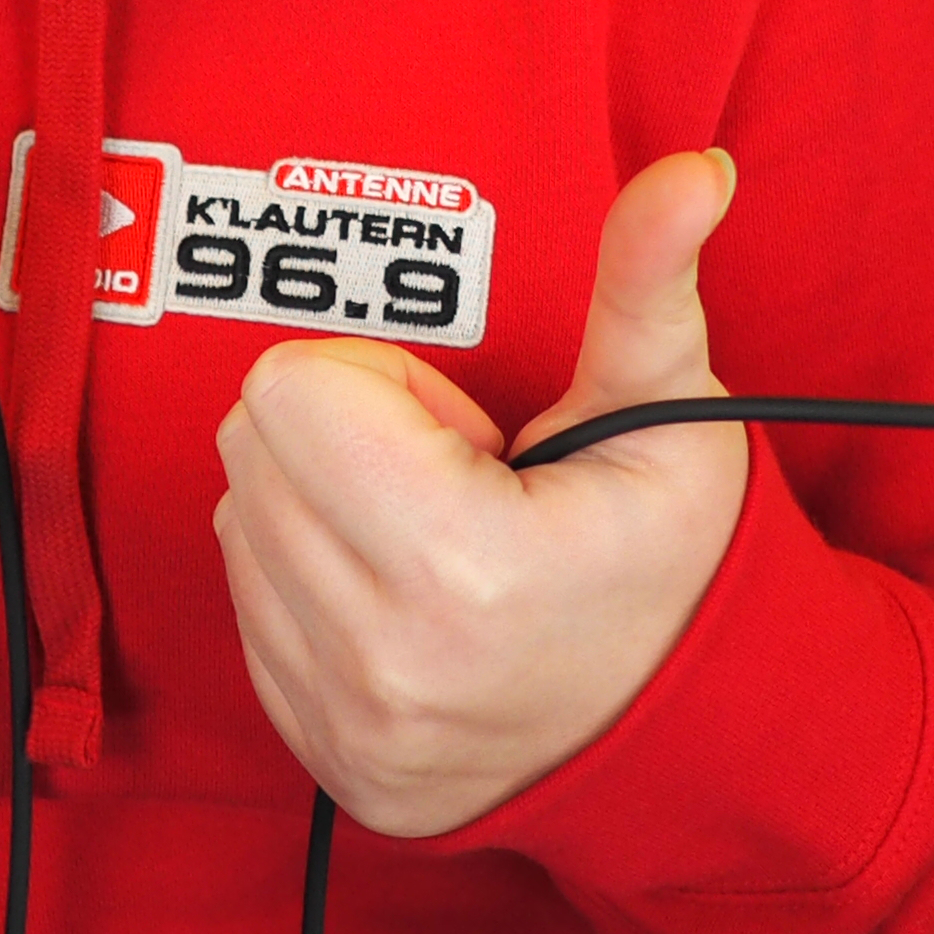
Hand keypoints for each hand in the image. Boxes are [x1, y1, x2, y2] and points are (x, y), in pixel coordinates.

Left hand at [213, 150, 744, 835]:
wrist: (695, 731)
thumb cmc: (674, 554)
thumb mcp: (670, 410)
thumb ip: (648, 278)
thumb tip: (695, 170)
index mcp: (464, 568)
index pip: (290, 391)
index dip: (382, 382)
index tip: (464, 430)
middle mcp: (390, 663)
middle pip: (252, 447)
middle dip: (346, 434)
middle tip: (453, 477)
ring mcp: (353, 726)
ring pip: (238, 523)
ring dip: (321, 508)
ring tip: (437, 538)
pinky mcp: (328, 764)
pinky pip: (248, 612)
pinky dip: (310, 583)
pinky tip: (408, 597)